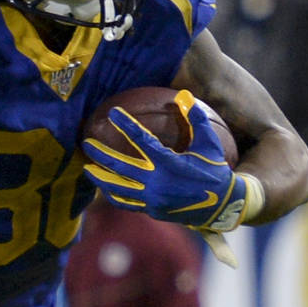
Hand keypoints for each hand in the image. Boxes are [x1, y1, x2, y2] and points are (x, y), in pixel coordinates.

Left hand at [82, 106, 250, 232]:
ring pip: (119, 188)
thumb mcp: (208, 143)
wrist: (221, 206)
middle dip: (101, 154)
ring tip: (87, 169)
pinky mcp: (152, 210)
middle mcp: (157, 182)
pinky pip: (127, 203)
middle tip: (86, 143)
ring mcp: (152, 199)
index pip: (141, 140)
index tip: (112, 113)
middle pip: (121, 166)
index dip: (126, 125)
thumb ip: (196, 120)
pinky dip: (113, 195)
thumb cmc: (214, 170)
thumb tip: (184, 95)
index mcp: (169, 163)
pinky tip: (104, 188)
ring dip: (101, 178)